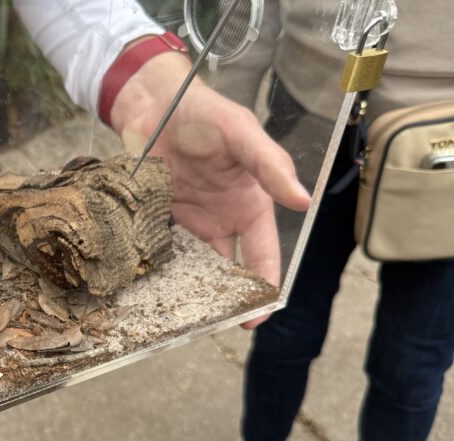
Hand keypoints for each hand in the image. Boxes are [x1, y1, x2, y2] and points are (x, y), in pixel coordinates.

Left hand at [110, 51, 310, 327]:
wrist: (154, 102)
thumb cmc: (205, 114)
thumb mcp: (242, 134)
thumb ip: (269, 164)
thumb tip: (302, 200)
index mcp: (251, 204)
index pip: (264, 254)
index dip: (264, 287)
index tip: (256, 318)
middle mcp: (222, 218)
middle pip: (230, 269)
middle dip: (225, 298)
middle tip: (213, 326)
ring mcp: (189, 221)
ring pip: (195, 266)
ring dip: (190, 288)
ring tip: (181, 315)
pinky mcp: (159, 219)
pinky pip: (163, 250)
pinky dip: (159, 268)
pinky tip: (151, 288)